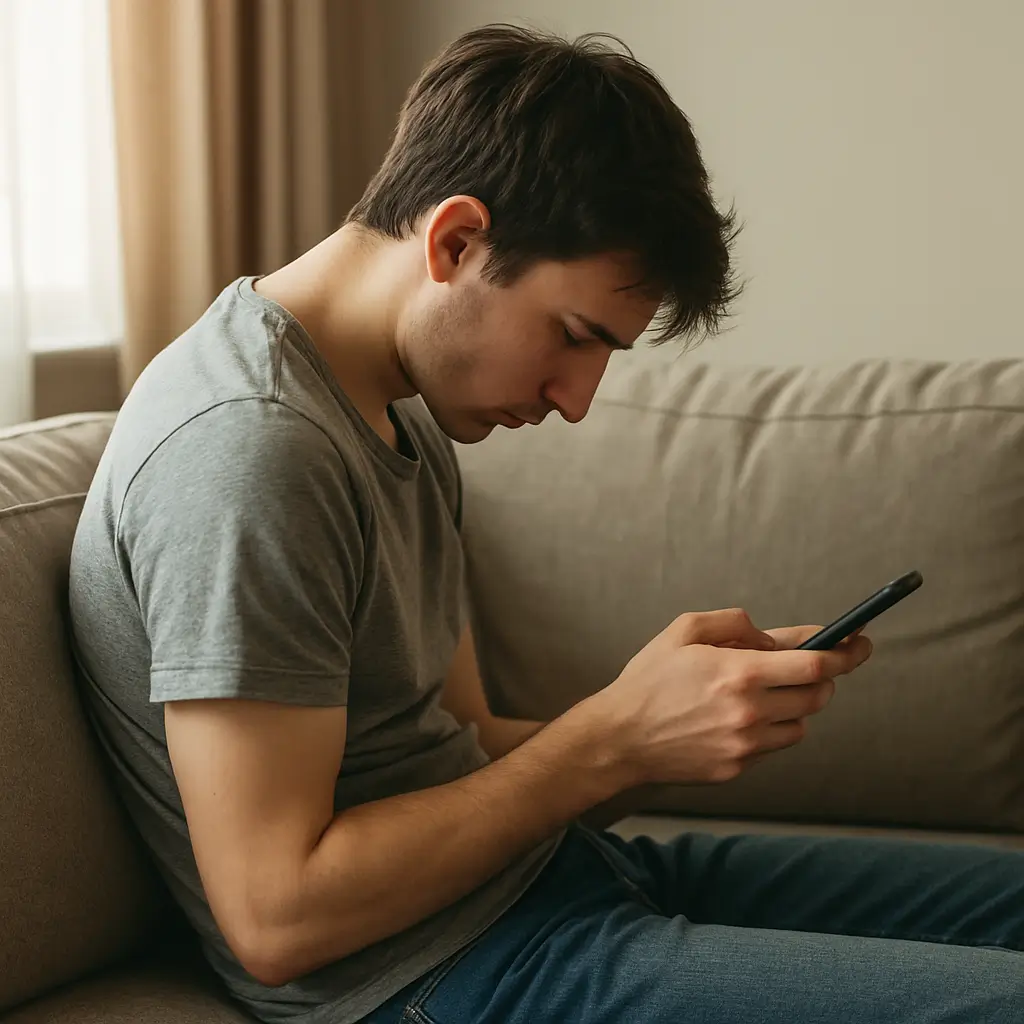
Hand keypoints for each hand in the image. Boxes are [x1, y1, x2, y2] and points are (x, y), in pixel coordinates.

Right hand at [592, 609, 872, 787]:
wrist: (620, 737)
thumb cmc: (649, 680)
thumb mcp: (683, 630)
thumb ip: (734, 622)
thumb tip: (772, 637)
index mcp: (739, 671)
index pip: (816, 663)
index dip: (845, 653)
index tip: (859, 644)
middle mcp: (749, 710)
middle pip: (818, 695)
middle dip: (821, 677)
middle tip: (805, 666)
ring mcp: (746, 744)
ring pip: (801, 723)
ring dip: (794, 705)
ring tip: (762, 693)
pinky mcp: (738, 767)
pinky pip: (774, 745)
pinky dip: (770, 728)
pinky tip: (739, 717)